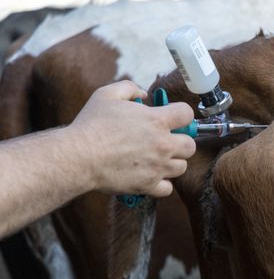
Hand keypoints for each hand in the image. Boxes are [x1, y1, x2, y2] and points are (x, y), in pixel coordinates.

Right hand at [67, 80, 195, 196]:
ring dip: (172, 163)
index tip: (174, 118)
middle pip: (190, 145)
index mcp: (156, 120)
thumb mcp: (107, 95)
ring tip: (156, 159)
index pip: (187, 114)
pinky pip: (168, 189)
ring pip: (182, 167)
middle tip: (166, 141)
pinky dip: (161, 184)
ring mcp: (158, 167)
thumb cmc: (91, 125)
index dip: (182, 114)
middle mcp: (163, 144)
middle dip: (181, 142)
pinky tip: (150, 176)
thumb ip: (130, 89)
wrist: (78, 156)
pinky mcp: (149, 185)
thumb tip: (144, 95)